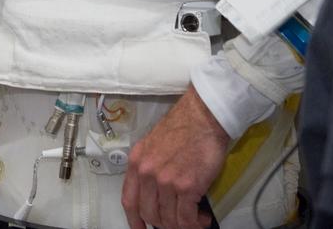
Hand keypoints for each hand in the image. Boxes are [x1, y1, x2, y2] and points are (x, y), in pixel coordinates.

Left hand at [121, 86, 230, 228]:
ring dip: (183, 225)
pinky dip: (195, 223)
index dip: (134, 220)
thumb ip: (148, 167)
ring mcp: (166, 180)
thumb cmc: (183, 126)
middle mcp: (147, 173)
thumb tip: (154, 193)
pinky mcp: (187, 186)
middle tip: (177, 221)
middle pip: (149, 213)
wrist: (203, 116)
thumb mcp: (153, 144)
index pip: (129, 200)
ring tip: (194, 220)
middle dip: (164, 223)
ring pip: (169, 219)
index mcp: (137, 162)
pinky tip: (202, 218)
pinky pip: (186, 218)